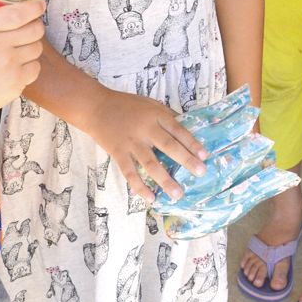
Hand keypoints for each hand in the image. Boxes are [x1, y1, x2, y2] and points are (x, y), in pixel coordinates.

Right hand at [0, 0, 45, 117]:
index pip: (16, 13)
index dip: (33, 7)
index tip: (39, 5)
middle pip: (35, 29)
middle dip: (36, 28)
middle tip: (28, 32)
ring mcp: (6, 64)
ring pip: (37, 47)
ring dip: (31, 49)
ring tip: (15, 54)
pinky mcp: (15, 81)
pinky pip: (36, 67)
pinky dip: (29, 68)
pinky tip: (14, 69)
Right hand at [87, 89, 208, 202]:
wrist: (96, 107)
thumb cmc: (126, 105)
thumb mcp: (150, 104)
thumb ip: (166, 116)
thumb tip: (187, 128)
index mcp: (156, 115)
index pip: (178, 130)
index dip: (192, 143)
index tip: (205, 156)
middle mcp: (146, 129)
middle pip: (169, 146)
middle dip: (186, 160)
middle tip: (200, 173)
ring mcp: (131, 143)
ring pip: (151, 163)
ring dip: (165, 180)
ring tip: (178, 194)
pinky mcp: (118, 153)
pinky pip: (130, 173)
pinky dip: (140, 186)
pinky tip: (151, 197)